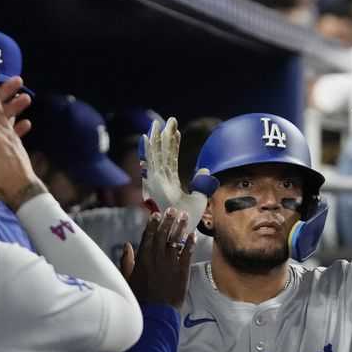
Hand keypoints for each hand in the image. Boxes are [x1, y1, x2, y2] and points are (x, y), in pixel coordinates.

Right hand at [121, 208, 195, 309]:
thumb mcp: (128, 279)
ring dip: (180, 226)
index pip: (148, 236)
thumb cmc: (140, 297)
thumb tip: (126, 246)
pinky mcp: (182, 270)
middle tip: (173, 209)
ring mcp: (170, 263)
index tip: (157, 215)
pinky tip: (194, 234)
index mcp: (143, 258)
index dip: (153, 224)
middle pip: (163, 234)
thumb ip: (127, 261)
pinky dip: (191, 242)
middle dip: (168, 220)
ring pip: (176, 240)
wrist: (156, 312)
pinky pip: (187, 252)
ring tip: (185, 216)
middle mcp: (156, 257)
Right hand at [140, 117, 216, 235]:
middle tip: (170, 120)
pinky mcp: (154, 182)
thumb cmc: (187, 220)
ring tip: (159, 123)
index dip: (173, 144)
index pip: (171, 159)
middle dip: (166, 136)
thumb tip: (203, 169)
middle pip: (163, 153)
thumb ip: (201, 184)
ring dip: (158, 138)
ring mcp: (156, 180)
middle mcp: (161, 180)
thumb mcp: (199, 199)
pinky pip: (151, 162)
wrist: (180, 231)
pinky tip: (148, 136)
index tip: (176, 131)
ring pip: (157, 154)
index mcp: (170, 183)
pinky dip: (149, 150)